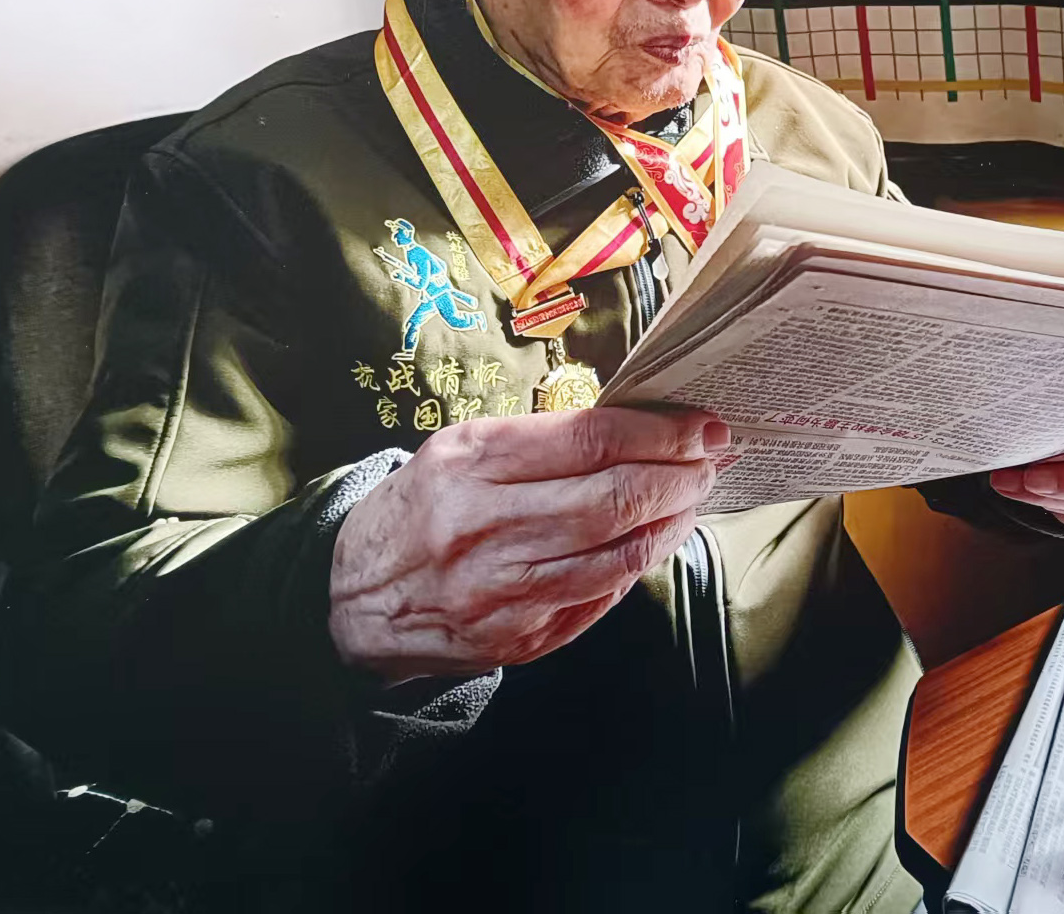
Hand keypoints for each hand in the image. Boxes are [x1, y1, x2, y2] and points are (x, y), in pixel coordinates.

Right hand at [329, 407, 726, 683]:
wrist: (352, 601)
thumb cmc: (420, 508)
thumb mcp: (460, 450)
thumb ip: (542, 441)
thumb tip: (640, 429)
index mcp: (470, 465)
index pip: (592, 440)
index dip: (661, 431)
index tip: (702, 424)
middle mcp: (485, 529)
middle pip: (616, 498)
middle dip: (681, 475)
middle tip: (711, 457)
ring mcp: (503, 593)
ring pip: (619, 554)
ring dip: (673, 521)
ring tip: (694, 495)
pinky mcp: (517, 640)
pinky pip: (599, 597)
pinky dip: (639, 563)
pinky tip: (657, 537)